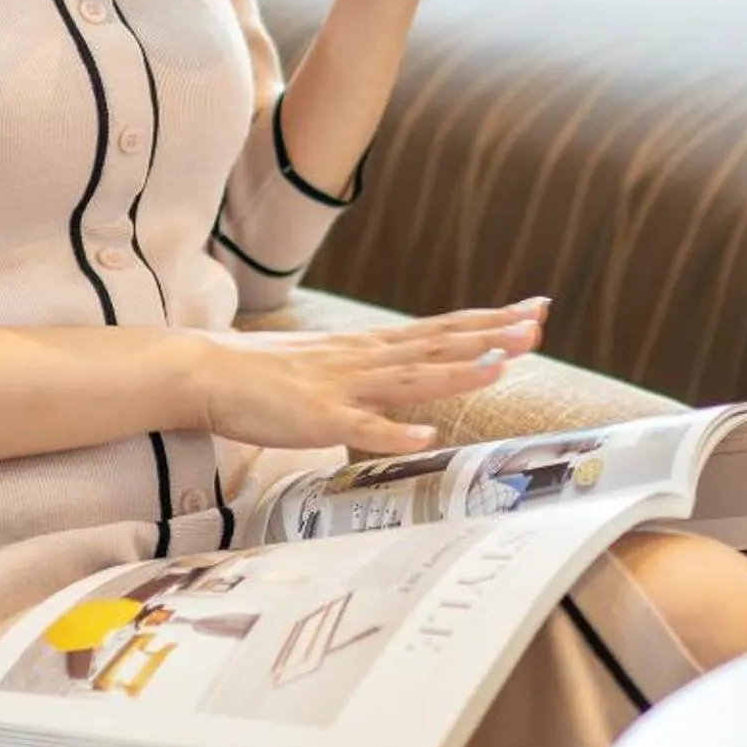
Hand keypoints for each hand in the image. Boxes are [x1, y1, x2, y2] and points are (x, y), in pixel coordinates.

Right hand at [190, 298, 550, 453]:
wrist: (208, 370)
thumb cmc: (270, 374)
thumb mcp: (336, 363)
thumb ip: (376, 370)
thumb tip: (414, 376)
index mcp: (373, 346)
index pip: (443, 328)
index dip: (490, 321)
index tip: (534, 308)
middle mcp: (366, 358)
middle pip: (439, 345)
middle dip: (491, 337)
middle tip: (538, 324)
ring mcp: (343, 387)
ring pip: (410, 379)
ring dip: (457, 374)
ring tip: (502, 367)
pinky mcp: (317, 418)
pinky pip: (361, 428)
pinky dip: (394, 433)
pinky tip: (426, 437)